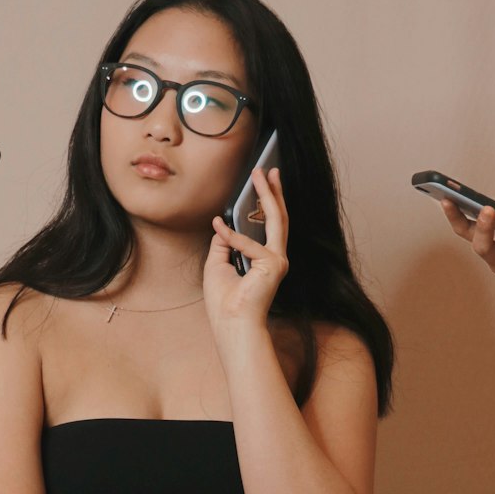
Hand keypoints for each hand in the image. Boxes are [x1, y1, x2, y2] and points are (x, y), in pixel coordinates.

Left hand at [204, 166, 288, 332]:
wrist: (231, 323)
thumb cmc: (224, 301)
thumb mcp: (217, 263)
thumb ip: (223, 242)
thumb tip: (222, 223)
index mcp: (264, 259)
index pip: (268, 226)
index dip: (266, 203)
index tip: (262, 182)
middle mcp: (275, 258)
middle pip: (277, 218)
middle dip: (272, 191)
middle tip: (268, 169)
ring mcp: (277, 261)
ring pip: (275, 220)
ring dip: (268, 195)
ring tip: (261, 174)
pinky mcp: (273, 265)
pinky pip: (249, 244)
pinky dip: (232, 236)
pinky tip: (219, 226)